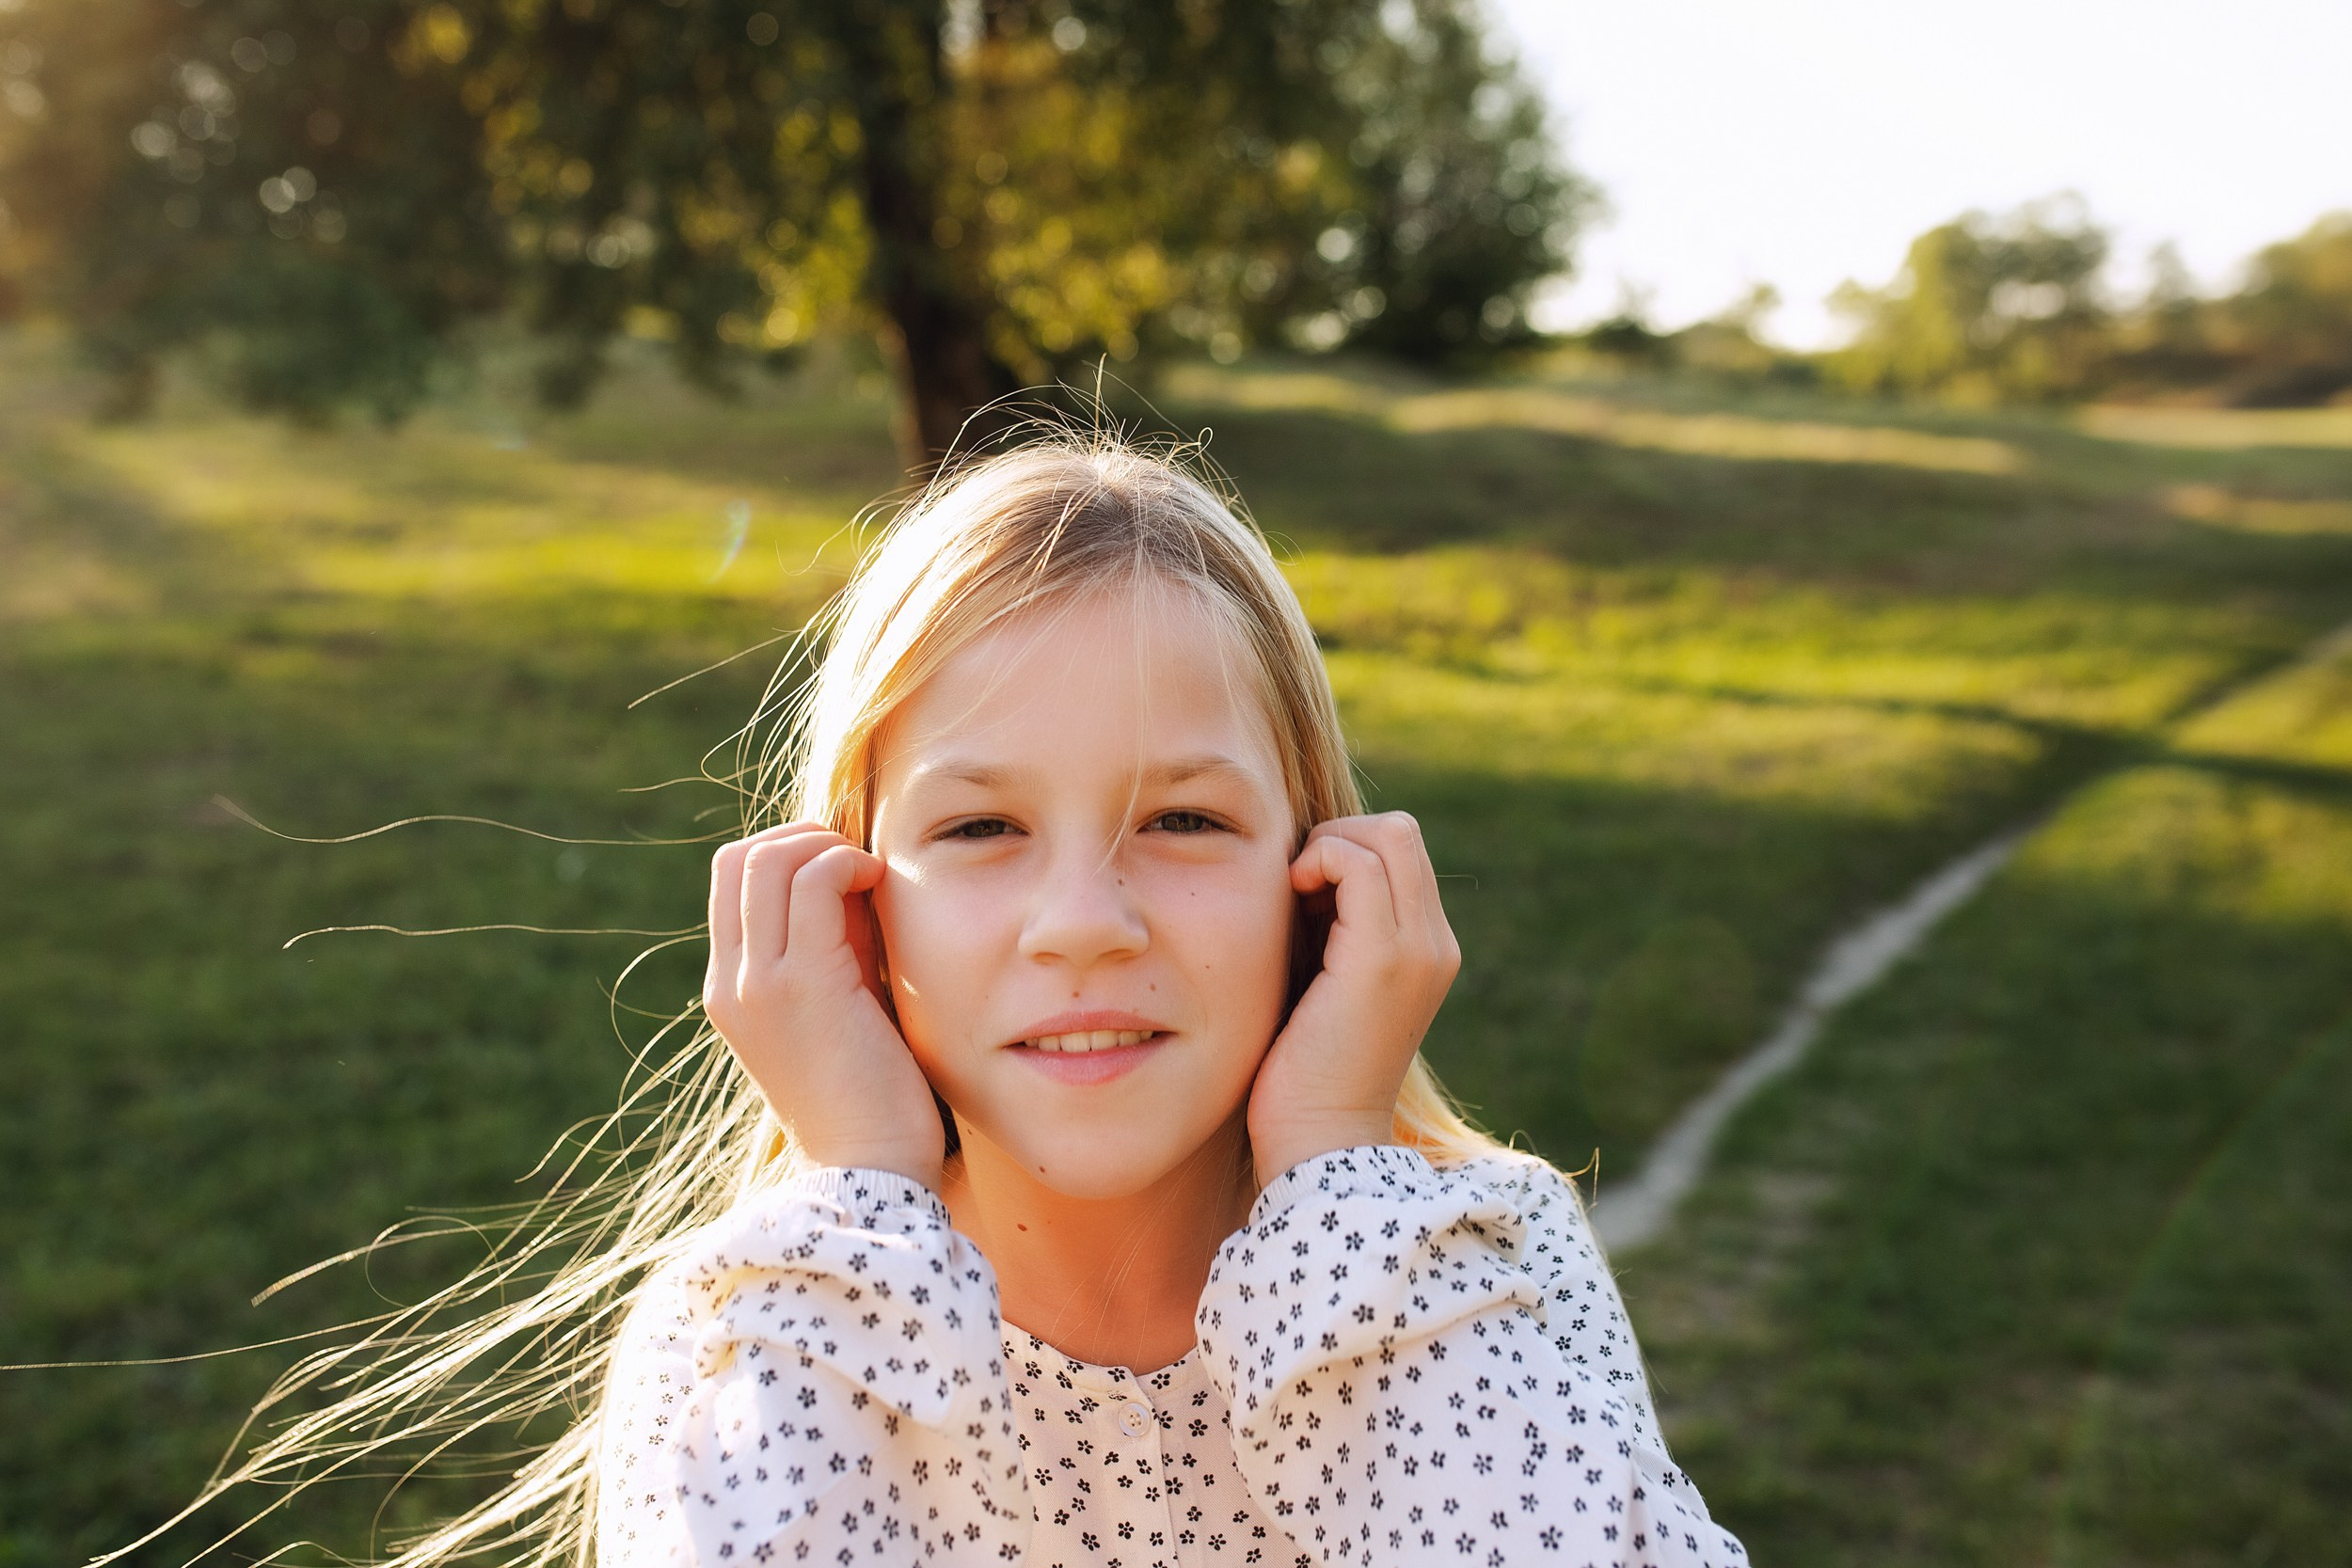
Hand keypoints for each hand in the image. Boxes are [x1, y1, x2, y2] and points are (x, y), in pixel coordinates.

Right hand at [703, 822, 944, 1188]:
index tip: (844, 874)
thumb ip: (831, 945)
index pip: (731, 880)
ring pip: (770, 859)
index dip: (787, 853)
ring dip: (828, 846)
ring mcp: (758, 984)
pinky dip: (848, 862)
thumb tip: (851, 876)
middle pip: (739, 858)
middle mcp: (730, 983)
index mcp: (730, 990)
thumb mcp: (838, 1002)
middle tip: (859, 864)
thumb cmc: (873, 1091)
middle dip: (804, 838)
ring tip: (872, 876)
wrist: (872, 1169)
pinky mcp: (801, 986)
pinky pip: (813, 880)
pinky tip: (882, 885)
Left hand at [1247, 812, 1460, 1189]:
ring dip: (1327, 847)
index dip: (1345, 850)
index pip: (1401, 851)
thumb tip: (1301, 872)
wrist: (1319, 1143)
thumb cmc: (1303, 1070)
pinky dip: (1319, 860)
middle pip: (1401, 832)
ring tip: (1294, 896)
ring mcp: (1418, 950)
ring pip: (1388, 835)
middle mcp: (1436, 945)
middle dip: (1337, 838)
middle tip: (1295, 886)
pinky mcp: (1382, 959)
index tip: (1300, 895)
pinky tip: (1289, 897)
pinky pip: (1358, 864)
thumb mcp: (1324, 983)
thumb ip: (1330, 929)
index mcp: (1427, 950)